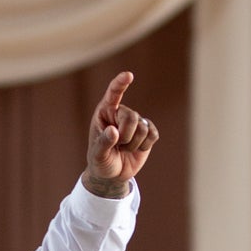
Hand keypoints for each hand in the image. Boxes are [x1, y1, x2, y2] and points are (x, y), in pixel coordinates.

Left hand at [86, 71, 157, 195]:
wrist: (112, 175)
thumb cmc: (100, 162)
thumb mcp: (97, 155)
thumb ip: (103, 143)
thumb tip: (114, 131)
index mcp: (105, 112)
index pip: (113, 94)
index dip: (120, 84)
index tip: (129, 75)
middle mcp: (120, 113)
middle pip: (132, 117)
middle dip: (126, 136)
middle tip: (118, 146)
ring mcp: (136, 122)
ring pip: (143, 128)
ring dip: (133, 144)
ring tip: (124, 149)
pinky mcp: (148, 132)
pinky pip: (153, 135)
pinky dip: (145, 146)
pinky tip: (136, 149)